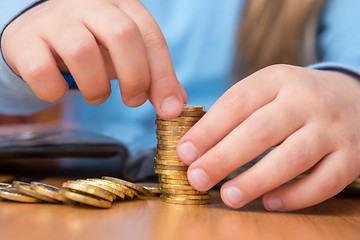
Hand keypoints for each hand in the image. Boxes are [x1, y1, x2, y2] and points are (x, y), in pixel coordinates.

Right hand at [1, 0, 185, 118]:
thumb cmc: (93, 45)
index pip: (150, 36)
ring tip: (96, 95)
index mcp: (120, 6)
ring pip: (81, 51)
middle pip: (121, 34)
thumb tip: (175, 106)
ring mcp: (54, 19)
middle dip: (135, 77)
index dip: (163, 76)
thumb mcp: (127, 54)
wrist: (41, 33)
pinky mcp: (24, 40)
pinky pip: (41, 70)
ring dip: (96, 87)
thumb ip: (153, 76)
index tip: (169, 109)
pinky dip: (54, 90)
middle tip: (133, 101)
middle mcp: (88, 5)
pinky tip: (58, 91)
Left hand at [177, 64, 359, 210]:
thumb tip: (194, 146)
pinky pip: (324, 181)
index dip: (208, 130)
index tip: (185, 152)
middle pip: (262, 130)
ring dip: (257, 180)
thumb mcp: (267, 90)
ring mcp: (332, 128)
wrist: (352, 97)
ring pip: (293, 156)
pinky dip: (295, 196)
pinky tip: (269, 202)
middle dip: (224, 157)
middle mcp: (307, 100)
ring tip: (228, 196)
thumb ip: (234, 111)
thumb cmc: (294, 100)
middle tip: (197, 179)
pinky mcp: (351, 155)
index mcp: (278, 79)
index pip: (237, 102)